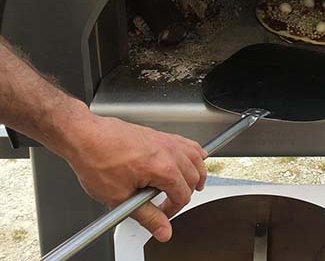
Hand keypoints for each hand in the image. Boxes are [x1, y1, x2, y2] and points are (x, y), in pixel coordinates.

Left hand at [59, 110, 206, 241]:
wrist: (86, 136)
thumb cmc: (97, 160)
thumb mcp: (120, 197)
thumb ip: (147, 216)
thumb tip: (162, 230)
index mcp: (163, 168)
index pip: (182, 195)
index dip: (173, 210)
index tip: (161, 215)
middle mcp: (169, 152)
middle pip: (194, 176)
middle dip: (186, 193)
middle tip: (172, 203)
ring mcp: (166, 141)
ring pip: (197, 157)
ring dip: (197, 173)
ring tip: (192, 184)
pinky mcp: (161, 135)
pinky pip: (188, 143)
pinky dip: (194, 153)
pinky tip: (190, 159)